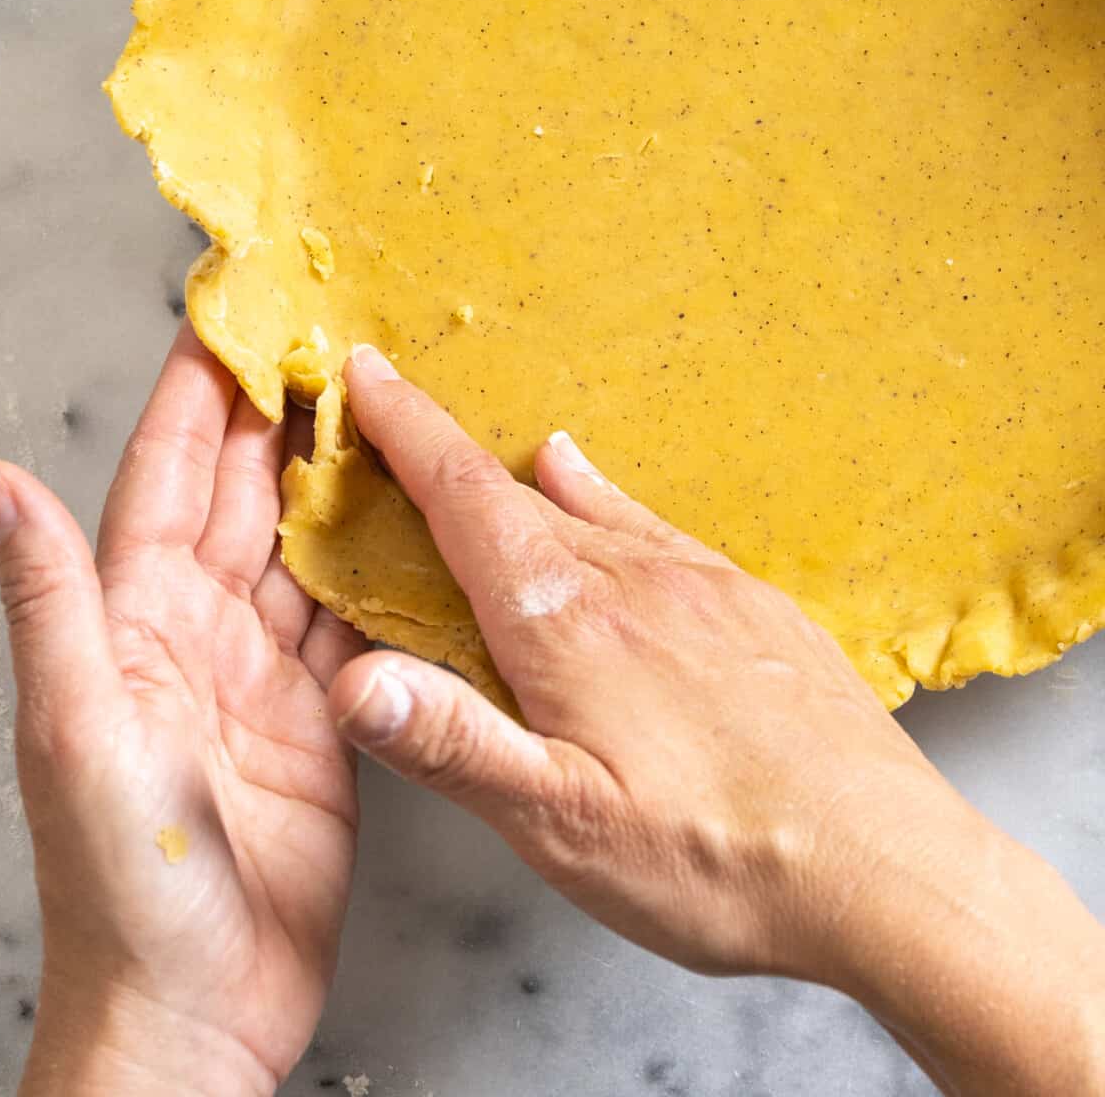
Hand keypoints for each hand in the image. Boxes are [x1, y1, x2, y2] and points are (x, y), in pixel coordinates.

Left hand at [0, 324, 359, 1096]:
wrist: (192, 1016)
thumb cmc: (120, 888)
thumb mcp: (77, 727)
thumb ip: (52, 597)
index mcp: (132, 621)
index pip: (166, 479)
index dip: (195, 397)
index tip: (229, 319)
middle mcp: (195, 635)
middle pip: (242, 498)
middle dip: (279, 414)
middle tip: (327, 335)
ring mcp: (260, 676)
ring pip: (301, 547)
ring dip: (334, 476)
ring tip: (380, 401)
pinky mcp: (322, 718)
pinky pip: (351, 618)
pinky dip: (377, 564)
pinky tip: (411, 520)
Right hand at [329, 346, 1104, 1096]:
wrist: (886, 866)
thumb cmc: (715, 858)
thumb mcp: (560, 825)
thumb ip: (452, 743)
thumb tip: (351, 679)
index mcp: (565, 623)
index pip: (463, 499)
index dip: (407, 431)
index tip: (367, 372)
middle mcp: (632, 581)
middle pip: (517, 498)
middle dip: (449, 454)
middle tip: (403, 416)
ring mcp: (701, 588)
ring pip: (596, 511)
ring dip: (536, 484)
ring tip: (509, 452)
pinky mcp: (756, 610)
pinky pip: (661, 533)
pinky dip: (614, 504)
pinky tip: (613, 504)